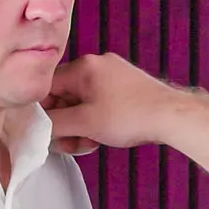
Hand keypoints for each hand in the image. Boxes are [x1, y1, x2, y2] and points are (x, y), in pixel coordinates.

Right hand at [47, 50, 180, 156]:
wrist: (171, 116)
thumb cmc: (131, 116)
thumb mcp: (84, 123)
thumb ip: (54, 124)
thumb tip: (37, 127)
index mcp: (84, 66)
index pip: (47, 86)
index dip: (43, 112)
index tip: (47, 131)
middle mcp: (97, 65)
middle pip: (64, 96)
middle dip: (65, 124)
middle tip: (71, 143)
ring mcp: (112, 75)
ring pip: (81, 103)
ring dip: (80, 126)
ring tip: (89, 143)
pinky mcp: (124, 86)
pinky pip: (98, 103)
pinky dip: (95, 121)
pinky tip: (100, 136)